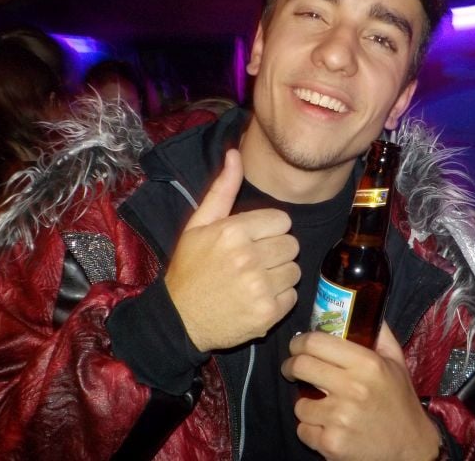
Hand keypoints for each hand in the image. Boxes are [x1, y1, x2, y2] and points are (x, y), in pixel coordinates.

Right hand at [165, 149, 300, 351]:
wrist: (179, 320)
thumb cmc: (190, 268)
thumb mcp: (198, 225)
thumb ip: (222, 190)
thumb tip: (235, 154)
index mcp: (232, 232)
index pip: (282, 220)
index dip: (269, 230)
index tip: (253, 240)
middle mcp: (248, 258)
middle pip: (291, 244)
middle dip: (276, 251)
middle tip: (254, 262)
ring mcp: (259, 288)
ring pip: (295, 270)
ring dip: (279, 275)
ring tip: (255, 281)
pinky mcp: (268, 314)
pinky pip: (292, 296)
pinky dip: (279, 299)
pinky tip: (257, 299)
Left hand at [281, 323, 441, 460]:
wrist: (411, 448)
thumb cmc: (400, 402)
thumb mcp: (396, 362)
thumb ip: (379, 333)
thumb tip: (365, 308)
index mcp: (367, 364)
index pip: (316, 342)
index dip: (299, 342)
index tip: (297, 346)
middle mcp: (353, 389)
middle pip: (300, 366)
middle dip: (291, 366)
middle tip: (293, 369)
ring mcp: (341, 418)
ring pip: (299, 404)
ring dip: (305, 404)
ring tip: (322, 406)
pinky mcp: (332, 444)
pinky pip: (304, 430)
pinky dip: (311, 430)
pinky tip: (328, 427)